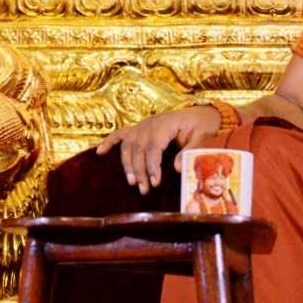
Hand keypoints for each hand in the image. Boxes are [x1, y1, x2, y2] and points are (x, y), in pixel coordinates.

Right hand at [95, 105, 221, 194]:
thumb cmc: (204, 126)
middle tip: (145, 190)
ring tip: (132, 183)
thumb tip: (175, 168)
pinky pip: (120, 133)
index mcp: (165, 124)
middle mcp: (150, 124)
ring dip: (127, 165)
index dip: (152, 166)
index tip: (155, 182)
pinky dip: (109, 142)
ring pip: (128, 145)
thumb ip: (190, 150)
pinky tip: (99, 152)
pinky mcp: (139, 128)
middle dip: (139, 171)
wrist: (202, 113)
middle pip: (138, 149)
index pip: (153, 147)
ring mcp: (143, 125)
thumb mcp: (204, 137)